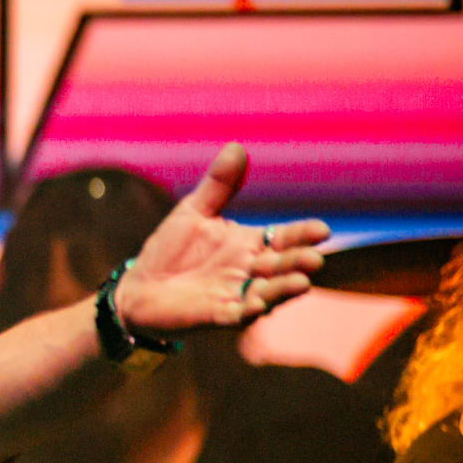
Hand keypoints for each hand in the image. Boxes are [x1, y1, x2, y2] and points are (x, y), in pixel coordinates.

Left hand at [116, 143, 327, 334]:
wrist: (140, 288)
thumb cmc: (170, 250)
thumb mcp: (193, 213)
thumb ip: (217, 186)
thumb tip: (237, 147)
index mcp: (248, 243)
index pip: (284, 237)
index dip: (302, 234)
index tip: (323, 230)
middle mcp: (249, 270)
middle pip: (282, 265)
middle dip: (298, 262)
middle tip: (314, 259)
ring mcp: (236, 295)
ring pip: (269, 293)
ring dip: (284, 289)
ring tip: (302, 283)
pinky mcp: (217, 316)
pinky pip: (238, 314)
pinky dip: (250, 310)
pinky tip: (260, 305)